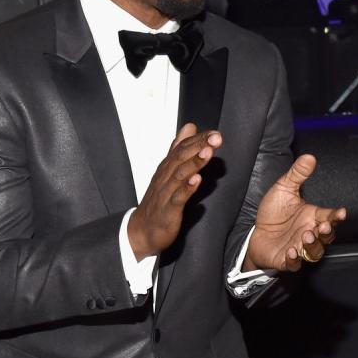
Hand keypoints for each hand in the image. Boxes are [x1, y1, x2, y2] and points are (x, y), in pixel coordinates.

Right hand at [128, 123, 219, 260]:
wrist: (142, 231)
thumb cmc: (159, 199)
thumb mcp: (169, 170)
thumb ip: (179, 148)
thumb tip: (190, 127)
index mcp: (168, 167)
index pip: (183, 148)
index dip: (199, 140)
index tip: (215, 133)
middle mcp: (166, 177)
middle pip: (181, 157)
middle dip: (199, 146)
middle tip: (216, 138)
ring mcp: (166, 193)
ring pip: (180, 175)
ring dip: (194, 163)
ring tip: (208, 153)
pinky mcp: (168, 210)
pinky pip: (177, 198)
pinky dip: (187, 188)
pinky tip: (197, 180)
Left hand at [245, 154, 345, 271]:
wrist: (255, 232)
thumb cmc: (274, 212)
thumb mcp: (284, 189)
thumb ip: (297, 174)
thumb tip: (309, 157)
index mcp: (312, 217)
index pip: (329, 216)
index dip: (336, 216)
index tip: (341, 213)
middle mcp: (309, 233)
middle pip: (326, 237)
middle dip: (327, 232)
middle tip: (323, 226)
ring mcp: (299, 247)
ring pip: (314, 252)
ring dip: (313, 245)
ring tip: (306, 235)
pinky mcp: (285, 260)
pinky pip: (295, 264)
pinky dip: (295, 260)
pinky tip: (291, 251)